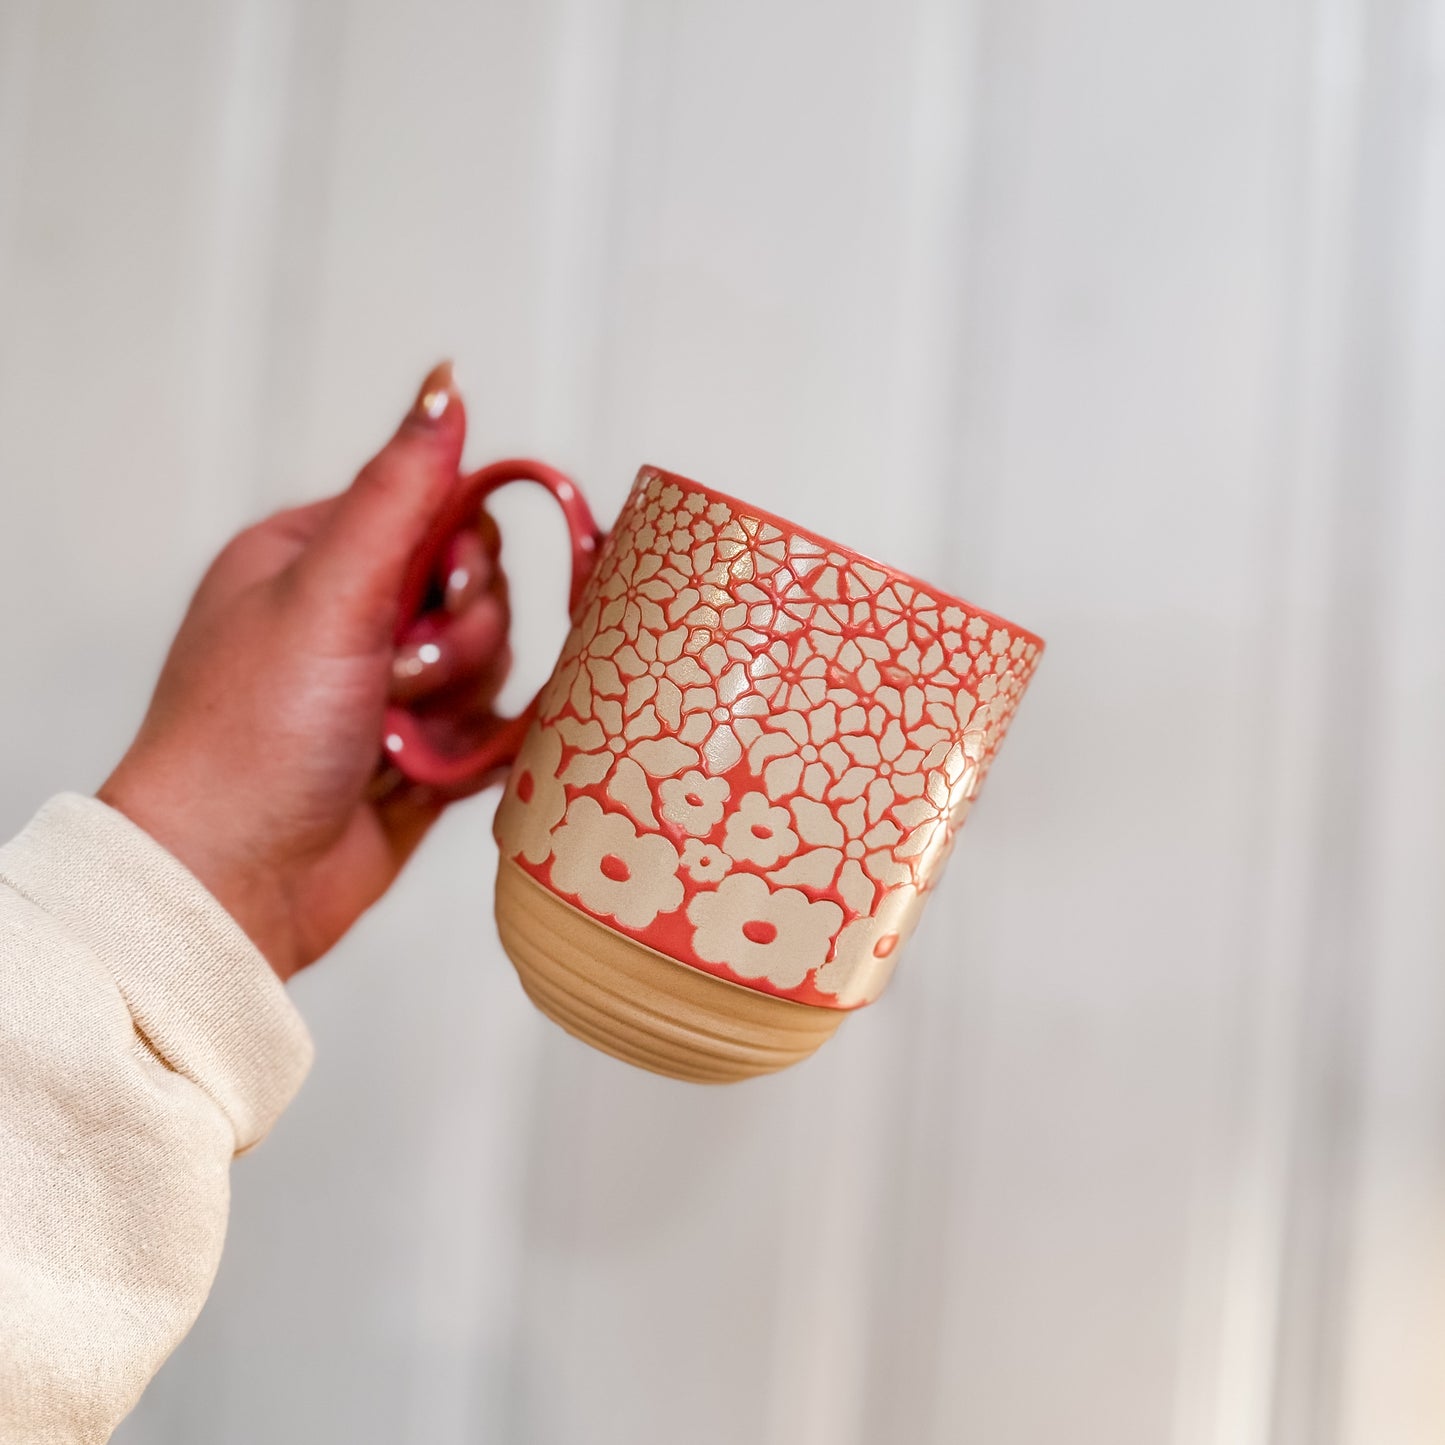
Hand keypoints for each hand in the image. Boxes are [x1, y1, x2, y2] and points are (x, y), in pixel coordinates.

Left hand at [99, 363, 508, 980]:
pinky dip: (473, 750)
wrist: (236, 884)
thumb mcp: (327, 596)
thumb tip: (444, 385)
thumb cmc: (251, 738)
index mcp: (315, 555)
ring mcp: (387, 686)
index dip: (465, 553)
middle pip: (480, 589)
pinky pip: (492, 727)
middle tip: (402, 681)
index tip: (442, 592)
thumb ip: (399, 493)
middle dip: (460, 642)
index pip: (440, 511)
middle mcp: (354, 614)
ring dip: (461, 703)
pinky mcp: (419, 750)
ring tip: (399, 739)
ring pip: (494, 662)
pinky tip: (428, 771)